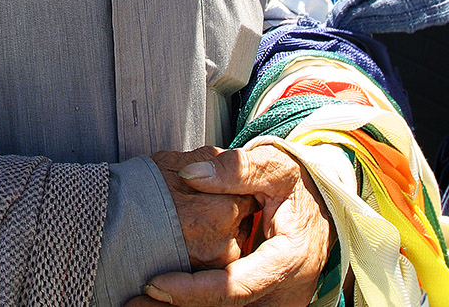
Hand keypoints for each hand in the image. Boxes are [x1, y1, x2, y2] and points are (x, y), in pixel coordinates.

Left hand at [129, 144, 332, 306]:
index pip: (235, 286)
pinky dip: (200, 304)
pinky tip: (166, 299)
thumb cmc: (298, 183)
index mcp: (288, 259)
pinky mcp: (267, 302)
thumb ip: (235, 168)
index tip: (154, 283)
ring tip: (139, 303)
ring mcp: (278, 303)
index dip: (193, 290)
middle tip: (132, 301)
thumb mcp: (273, 165)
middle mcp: (285, 292)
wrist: (325, 203)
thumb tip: (189, 174)